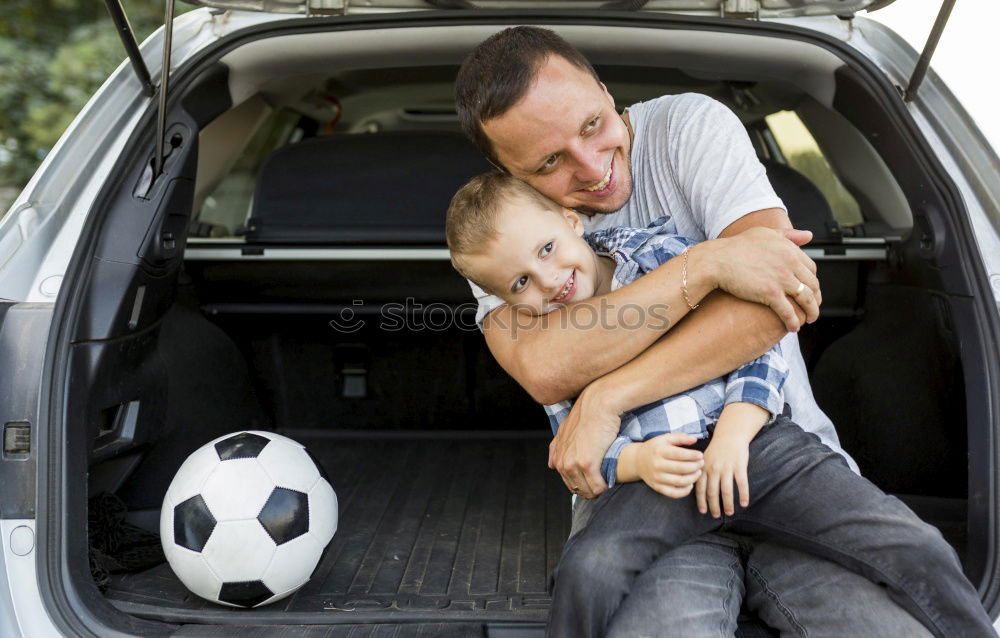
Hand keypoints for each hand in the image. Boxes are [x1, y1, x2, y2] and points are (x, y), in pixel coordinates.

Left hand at [548, 381, 622, 498]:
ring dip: (598, 490)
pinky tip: (610, 480)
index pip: (568, 482)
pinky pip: (597, 486)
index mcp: (558, 457)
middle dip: (590, 489)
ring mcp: (573, 464)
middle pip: (577, 489)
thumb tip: (551, 464)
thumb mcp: (564, 430)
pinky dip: (605, 486)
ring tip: (607, 481)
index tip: (592, 480)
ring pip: (587, 490)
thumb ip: (556, 448)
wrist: (598, 404)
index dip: (582, 484)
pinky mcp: (587, 464)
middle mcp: (563, 462)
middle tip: (602, 483)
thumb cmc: (586, 415)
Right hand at [633, 433, 704, 497]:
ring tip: (698, 472)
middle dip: (695, 466)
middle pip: (681, 469)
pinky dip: (684, 491)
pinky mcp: (657, 487)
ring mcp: (657, 478)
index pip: (680, 454)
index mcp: (659, 451)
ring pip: (679, 482)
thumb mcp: (665, 438)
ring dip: (693, 478)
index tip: (701, 455)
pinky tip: (690, 484)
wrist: (637, 461)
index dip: (693, 456)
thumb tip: (695, 439)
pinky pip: (673, 493)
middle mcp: (657, 465)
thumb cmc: (654, 448)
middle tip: (702, 463)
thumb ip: (680, 437)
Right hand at [695, 227, 820, 331]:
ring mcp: (782, 279)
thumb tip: (808, 236)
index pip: (812, 269)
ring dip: (811, 312)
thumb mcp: (765, 233)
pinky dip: (793, 321)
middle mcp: (790, 263)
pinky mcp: (771, 294)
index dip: (812, 282)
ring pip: (806, 299)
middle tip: (813, 307)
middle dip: (816, 299)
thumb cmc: (736, 246)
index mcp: (790, 249)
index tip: (810, 289)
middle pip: (812, 285)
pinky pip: (789, 311)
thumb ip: (789, 235)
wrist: (717, 260)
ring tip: (808, 320)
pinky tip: (793, 327)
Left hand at [696, 433, 749, 517]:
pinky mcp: (739, 466)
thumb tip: (700, 492)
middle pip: (712, 492)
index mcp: (703, 468)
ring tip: (730, 513)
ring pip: (726, 491)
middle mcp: (714, 469)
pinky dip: (743, 495)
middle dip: (714, 506)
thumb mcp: (704, 459)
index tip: (703, 511)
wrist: (730, 435)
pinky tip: (744, 503)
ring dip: (727, 504)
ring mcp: (726, 468)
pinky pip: (741, 484)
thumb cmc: (717, 449)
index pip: (700, 488)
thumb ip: (702, 473)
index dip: (701, 501)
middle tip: (716, 516)